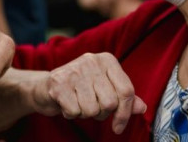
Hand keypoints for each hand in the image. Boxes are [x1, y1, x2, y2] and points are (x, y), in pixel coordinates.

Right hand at [30, 52, 145, 134]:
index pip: (126, 90)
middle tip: (91, 105)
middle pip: (110, 103)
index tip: (119, 127)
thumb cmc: (80, 88)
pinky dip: (71, 114)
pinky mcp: (58, 82)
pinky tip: (67, 103)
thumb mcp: (105, 89)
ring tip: (78, 102)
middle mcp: (92, 61)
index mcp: (107, 60)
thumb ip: (124, 97)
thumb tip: (142, 107)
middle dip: (101, 112)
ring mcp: (74, 70)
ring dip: (85, 113)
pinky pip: (75, 112)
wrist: (46, 87)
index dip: (125, 113)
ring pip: (92, 110)